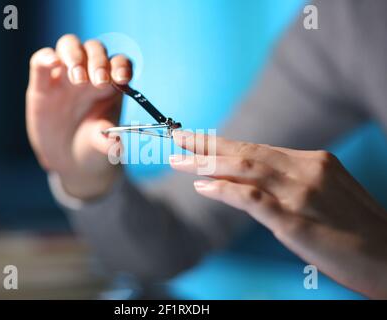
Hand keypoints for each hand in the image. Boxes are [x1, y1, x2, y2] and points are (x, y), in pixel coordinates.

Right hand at [26, 35, 131, 198]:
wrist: (69, 161)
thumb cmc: (93, 148)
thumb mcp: (102, 147)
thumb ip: (108, 143)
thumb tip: (117, 144)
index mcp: (112, 85)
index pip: (120, 63)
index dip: (122, 66)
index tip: (122, 79)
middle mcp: (90, 74)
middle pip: (96, 50)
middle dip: (98, 62)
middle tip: (99, 81)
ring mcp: (65, 76)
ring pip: (70, 46)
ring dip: (75, 56)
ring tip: (77, 79)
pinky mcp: (42, 84)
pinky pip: (42, 61)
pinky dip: (46, 58)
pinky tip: (52, 63)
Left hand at [169, 131, 386, 297]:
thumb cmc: (355, 228)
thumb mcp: (323, 193)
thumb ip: (288, 182)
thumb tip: (246, 180)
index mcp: (311, 161)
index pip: (256, 148)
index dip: (221, 143)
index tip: (195, 138)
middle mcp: (305, 171)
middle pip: (245, 152)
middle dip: (206, 145)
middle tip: (177, 140)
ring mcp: (301, 194)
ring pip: (246, 169)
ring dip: (207, 163)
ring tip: (179, 161)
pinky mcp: (297, 221)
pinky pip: (254, 200)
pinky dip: (226, 191)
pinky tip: (203, 187)